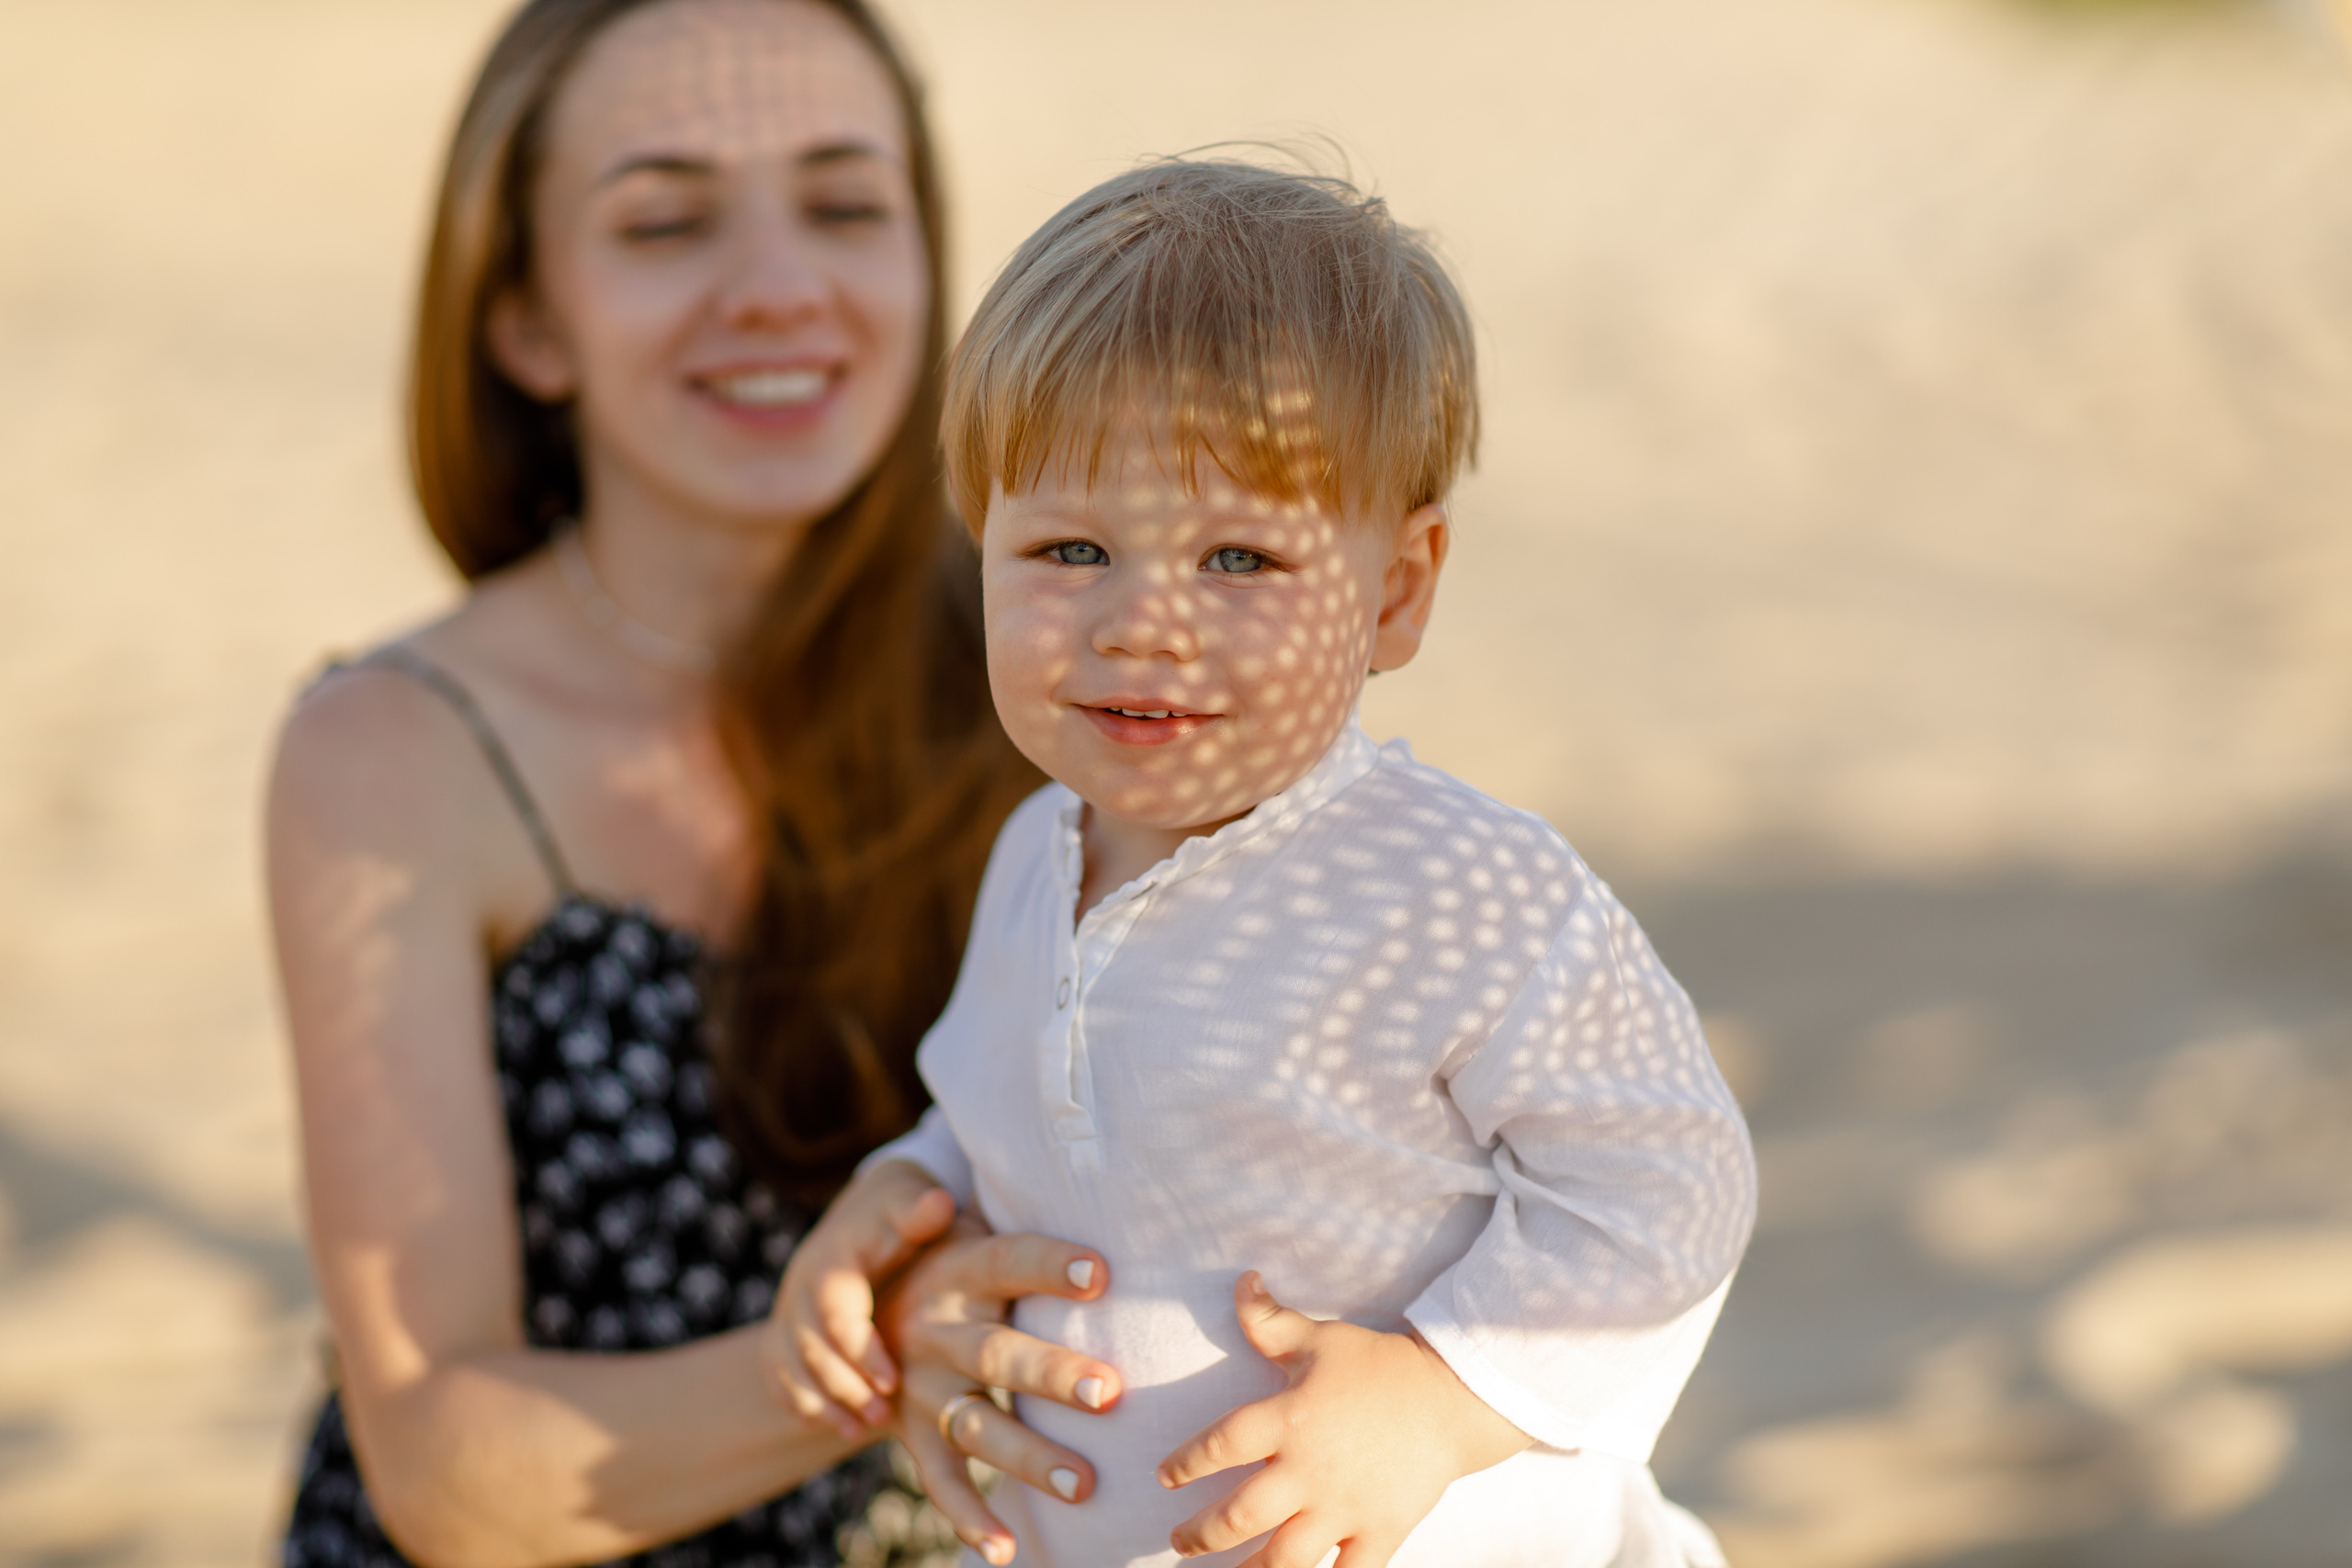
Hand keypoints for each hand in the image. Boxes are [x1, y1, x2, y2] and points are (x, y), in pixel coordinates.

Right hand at [759, 1160, 956, 1438]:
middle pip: (808, 1345)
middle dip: (843, 1385)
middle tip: (882, 1416)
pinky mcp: (785, 1330)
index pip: (834, 1310)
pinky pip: (777, 1373)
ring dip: (821, 1402)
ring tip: (860, 1429)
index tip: (892, 1382)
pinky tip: (835, 1425)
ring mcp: (788, 1309)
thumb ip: (921, 1210)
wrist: (868, 1211)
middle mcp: (800, 1283)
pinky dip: (800, 1402)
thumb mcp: (912, 1202)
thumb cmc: (901, 1213)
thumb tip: (939, 1205)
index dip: (859, 1350)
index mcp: (832, 1256)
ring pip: (786, 1365)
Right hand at [878, 1218, 1121, 1565]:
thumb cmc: (958, 1268)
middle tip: (1109, 1391)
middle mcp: (937, 1328)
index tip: (1102, 1272)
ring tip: (1084, 1483)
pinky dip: (969, 1517)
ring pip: (976, 1424)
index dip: (1051, 1265)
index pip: (1009, 1260)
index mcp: (961, 1269)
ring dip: (1029, 1457)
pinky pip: (941, 1481)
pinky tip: (1005, 1549)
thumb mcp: (971, 1232)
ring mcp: (921, 1387)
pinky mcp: (912, 1434)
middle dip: (1052, 1374)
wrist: (856, 1314)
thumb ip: (1025, 1226)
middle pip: (996, 1353)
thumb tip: (1105, 1208)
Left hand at [1157, 1273, 1531, 1567]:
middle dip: (1201, 1535)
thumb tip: (1241, 1282)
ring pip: (1284, 1559)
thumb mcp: (1320, 1336)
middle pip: (1239, 1515)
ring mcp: (1345, 1508)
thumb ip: (1271, 1320)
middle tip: (1179, 1542)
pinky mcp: (1379, 1532)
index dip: (1186, 1463)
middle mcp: (1309, 1470)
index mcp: (1288, 1418)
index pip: (1219, 1445)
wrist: (1452, 1396)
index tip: (1165, 1476)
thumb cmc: (1379, 1364)